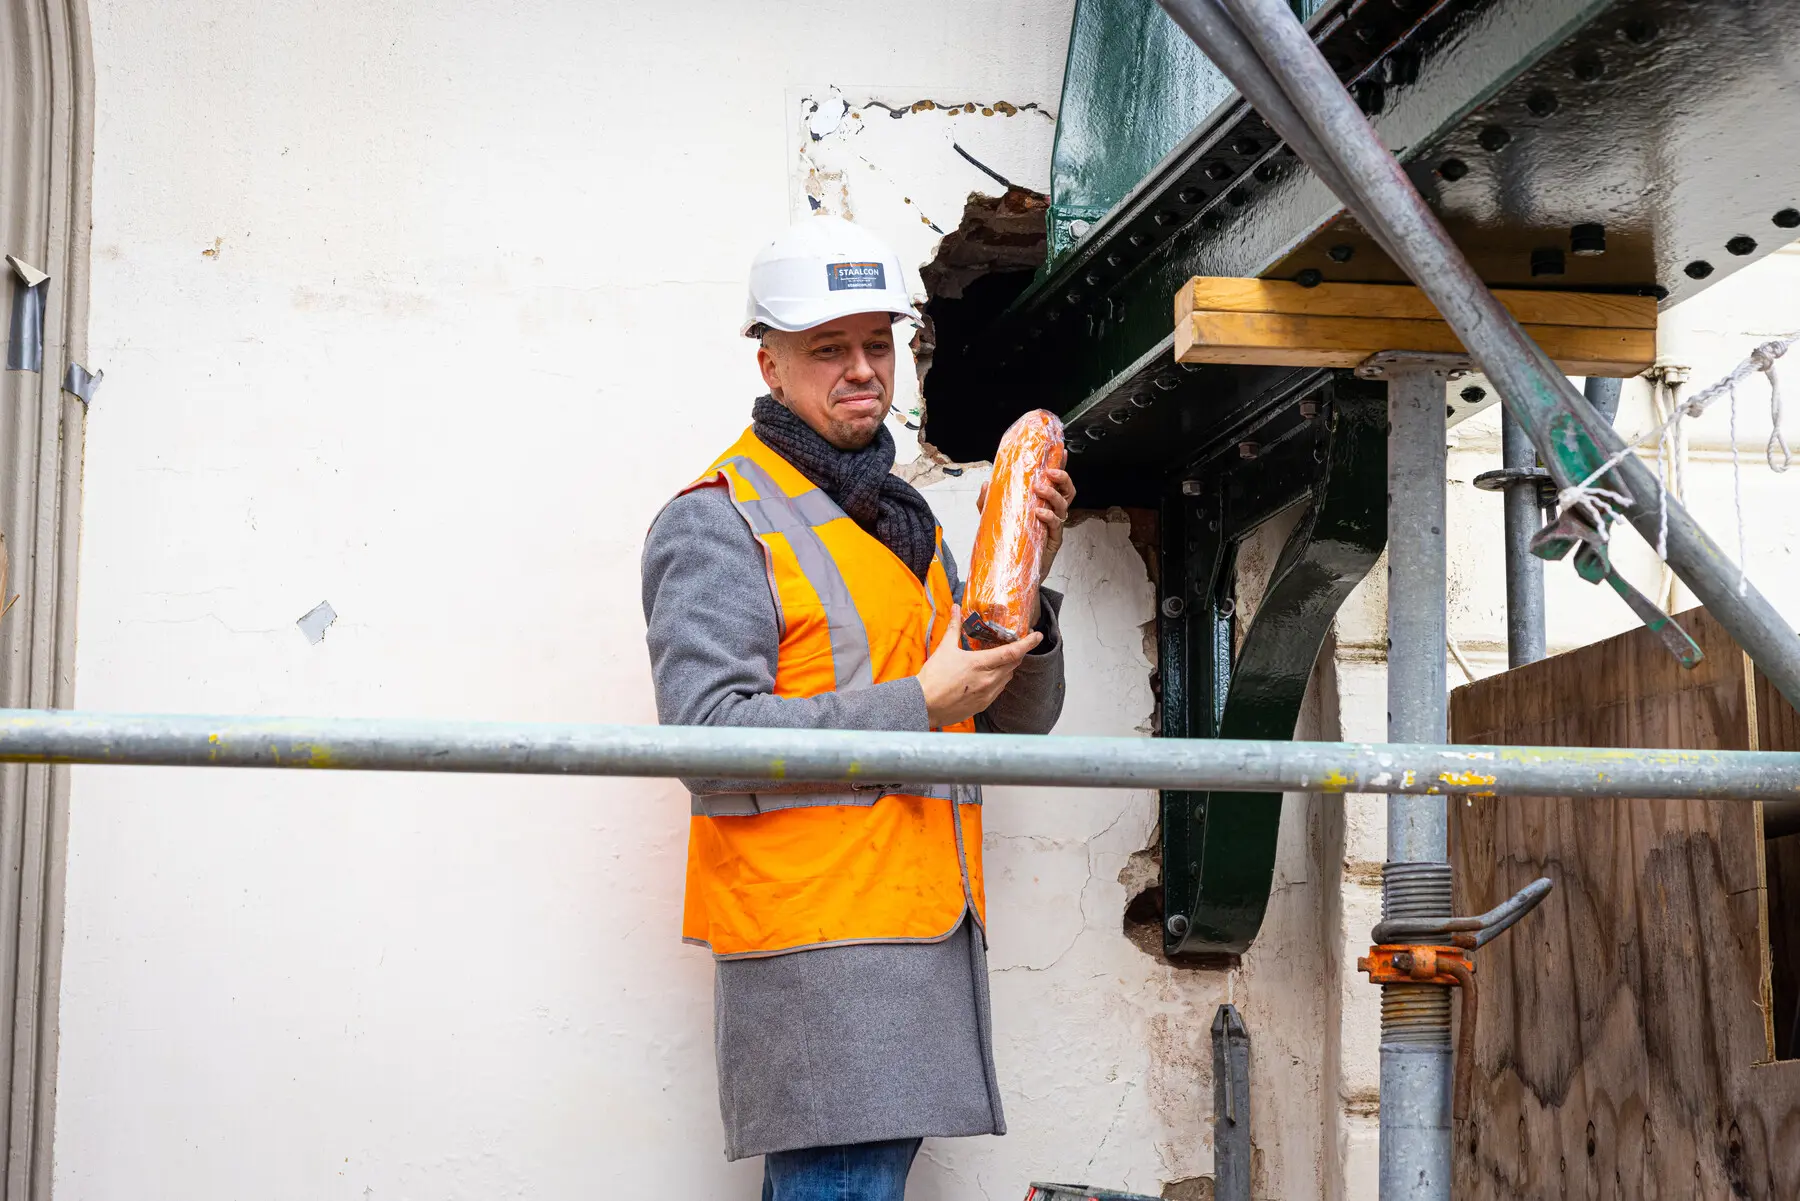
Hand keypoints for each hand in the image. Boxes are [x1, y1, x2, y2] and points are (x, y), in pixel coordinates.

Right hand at [917, 605, 1043, 726]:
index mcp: (981, 664)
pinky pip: (999, 690)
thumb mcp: (944, 649)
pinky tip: (989, 676)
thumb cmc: (934, 677)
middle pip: (1013, 664)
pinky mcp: (983, 705)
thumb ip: (954, 627)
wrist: (924, 704)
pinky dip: (999, 680)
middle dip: (1017, 654)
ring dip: (1007, 667)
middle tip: (1016, 644)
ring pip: (1007, 677)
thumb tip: (956, 609)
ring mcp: (987, 694)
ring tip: (999, 659)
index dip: (1027, 643)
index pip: (1012, 652)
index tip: (1037, 636)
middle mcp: (989, 680)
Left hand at [976, 466, 1075, 627]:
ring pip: (1064, 505)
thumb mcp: (996, 519)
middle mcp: (1051, 512)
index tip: (1060, 452)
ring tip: (1040, 489)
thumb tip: (986, 484)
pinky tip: (1039, 513)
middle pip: (1066, 490)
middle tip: (1048, 472)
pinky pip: (1056, 525)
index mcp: (1041, 503)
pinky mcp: (1052, 541)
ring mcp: (1053, 526)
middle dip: (1062, 478)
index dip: (1059, 466)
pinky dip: (1049, 516)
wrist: (1012, 573)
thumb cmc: (1009, 543)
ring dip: (1053, 494)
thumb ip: (989, 502)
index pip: (1053, 481)